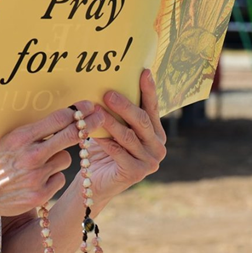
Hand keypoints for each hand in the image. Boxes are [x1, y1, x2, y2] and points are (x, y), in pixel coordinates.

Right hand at [0, 101, 105, 217]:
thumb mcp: (5, 140)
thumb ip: (29, 131)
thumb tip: (57, 116)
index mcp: (20, 138)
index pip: (56, 119)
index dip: (76, 111)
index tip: (89, 105)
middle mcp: (31, 156)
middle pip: (69, 135)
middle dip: (87, 124)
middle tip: (100, 117)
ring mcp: (36, 176)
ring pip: (66, 158)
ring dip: (59, 157)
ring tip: (40, 162)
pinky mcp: (40, 194)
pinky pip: (59, 178)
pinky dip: (52, 177)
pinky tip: (36, 179)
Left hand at [84, 69, 166, 199]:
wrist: (95, 181)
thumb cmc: (104, 150)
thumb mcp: (113, 128)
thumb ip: (118, 112)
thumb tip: (108, 83)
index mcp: (156, 132)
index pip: (152, 107)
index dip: (149, 89)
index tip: (144, 71)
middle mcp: (158, 146)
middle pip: (141, 120)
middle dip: (124, 105)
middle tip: (107, 93)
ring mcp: (150, 161)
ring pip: (128, 136)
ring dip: (110, 122)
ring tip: (95, 110)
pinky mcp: (137, 173)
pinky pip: (119, 152)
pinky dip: (105, 141)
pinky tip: (93, 133)